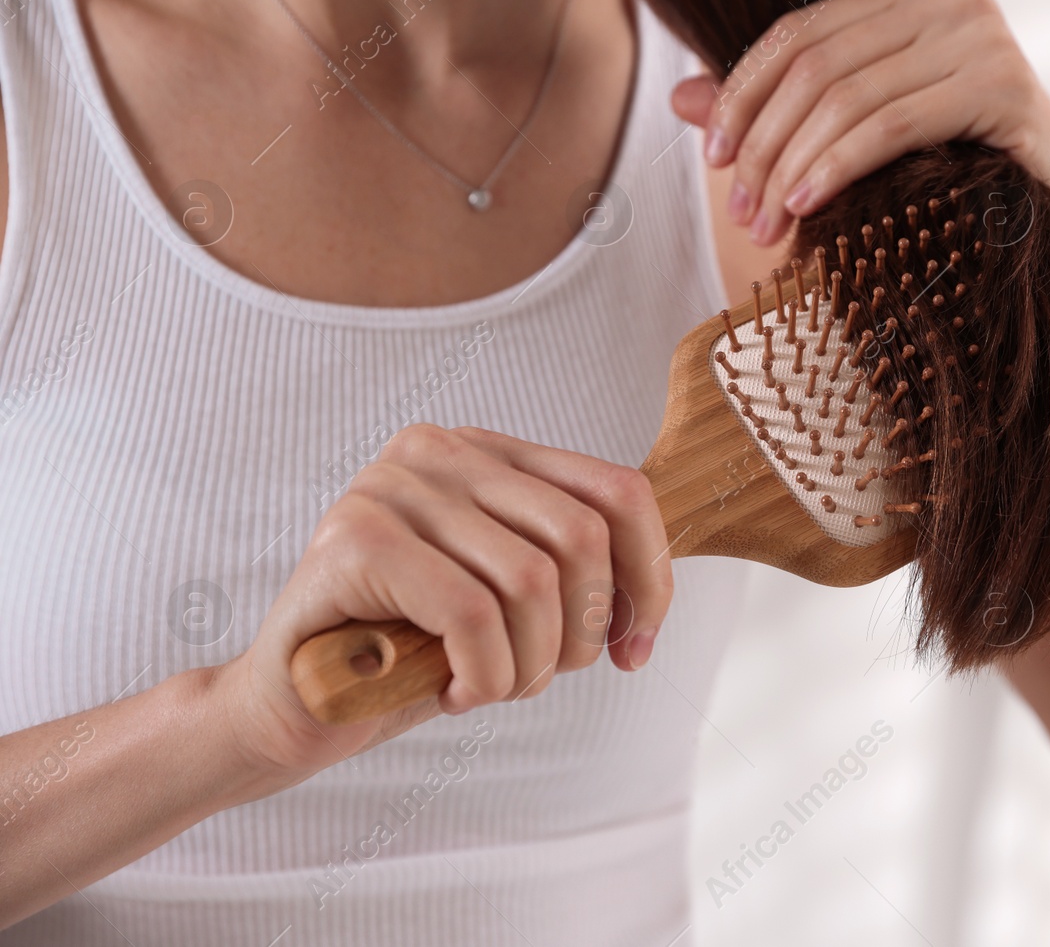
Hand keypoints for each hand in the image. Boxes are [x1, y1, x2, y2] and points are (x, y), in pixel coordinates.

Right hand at [211, 424, 672, 780]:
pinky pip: (471, 614)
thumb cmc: (414, 652)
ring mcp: (394, 486)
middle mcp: (442, 449)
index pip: (619, 492)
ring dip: (527, 665)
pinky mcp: (356, 538)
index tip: (635, 648)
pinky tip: (452, 692)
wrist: (292, 705)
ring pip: (531, 581)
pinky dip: (483, 674)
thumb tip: (653, 592)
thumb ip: (572, 570)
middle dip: (582, 632)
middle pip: (583, 536)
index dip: (651, 578)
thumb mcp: (512, 601)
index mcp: (490, 452)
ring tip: (487, 687)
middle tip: (539, 678)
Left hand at [671, 0, 1049, 247]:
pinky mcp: (1006, 86)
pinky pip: (893, 122)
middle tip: (738, 212)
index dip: (743, 89)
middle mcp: (950, 1)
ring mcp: (983, 38)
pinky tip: (807, 206)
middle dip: (763, 141)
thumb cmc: (960, 189)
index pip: (802, 31)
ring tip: (763, 225)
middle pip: (817, 64)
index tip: (711, 156)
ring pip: (848, 94)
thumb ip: (780, 115)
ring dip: (790, 164)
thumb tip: (681, 97)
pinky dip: (838, 165)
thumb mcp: (860, 144)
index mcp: (914, 0)